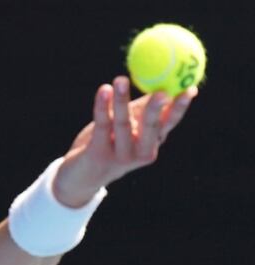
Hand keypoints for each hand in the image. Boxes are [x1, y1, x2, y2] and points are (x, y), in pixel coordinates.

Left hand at [52, 76, 197, 206]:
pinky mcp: (98, 155)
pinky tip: (103, 90)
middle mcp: (140, 152)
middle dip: (155, 109)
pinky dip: (102, 107)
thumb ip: (141, 109)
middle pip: (150, 127)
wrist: (82, 178)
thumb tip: (160, 82)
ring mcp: (119, 156)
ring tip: (120, 79)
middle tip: (161, 92)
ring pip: (122, 124)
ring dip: (122, 100)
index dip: (180, 108)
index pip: (169, 123)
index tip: (190, 89)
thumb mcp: (128, 128)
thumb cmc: (109, 144)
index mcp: (152, 143)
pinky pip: (102, 126)